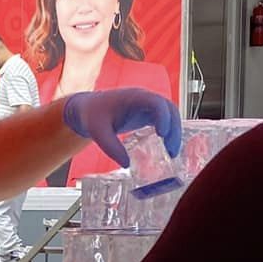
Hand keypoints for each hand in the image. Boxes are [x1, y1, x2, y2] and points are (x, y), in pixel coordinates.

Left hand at [62, 88, 182, 168]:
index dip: (163, 117)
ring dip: (174, 132)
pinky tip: (168, 149)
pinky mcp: (147, 114)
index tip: (162, 135)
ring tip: (172, 153)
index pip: (155, 102)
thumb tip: (127, 164)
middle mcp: (144, 99)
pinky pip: (165, 121)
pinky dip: (169, 133)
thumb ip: (110, 147)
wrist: (88, 110)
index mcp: (133, 97)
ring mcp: (147, 106)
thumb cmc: (92, 116)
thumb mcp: (97, 132)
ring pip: (170, 115)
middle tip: (171, 151)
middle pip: (169, 108)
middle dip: (174, 129)